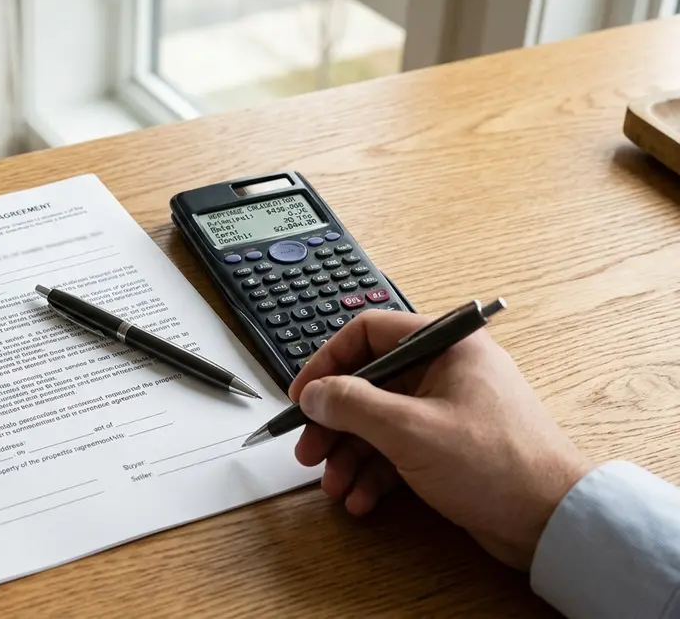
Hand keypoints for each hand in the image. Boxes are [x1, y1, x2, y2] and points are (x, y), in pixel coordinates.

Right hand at [289, 309, 592, 570]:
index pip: (369, 333)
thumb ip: (353, 405)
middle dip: (334, 423)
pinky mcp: (449, 446)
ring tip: (334, 486)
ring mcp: (447, 409)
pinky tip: (361, 499)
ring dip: (350, 455)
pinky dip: (375, 473)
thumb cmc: (495, 464)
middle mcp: (446, 371)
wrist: (551, 521)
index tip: (302, 396)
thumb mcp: (410, 429)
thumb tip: (313, 393)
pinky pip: (398, 449)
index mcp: (445, 346)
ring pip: (379, 422)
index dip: (328, 362)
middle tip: (308, 451)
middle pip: (368, 383)